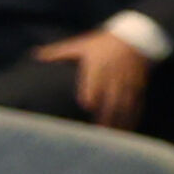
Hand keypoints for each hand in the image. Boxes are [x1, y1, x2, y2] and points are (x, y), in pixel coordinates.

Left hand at [35, 26, 153, 126]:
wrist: (133, 39)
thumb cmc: (101, 44)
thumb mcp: (80, 45)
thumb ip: (58, 52)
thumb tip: (36, 54)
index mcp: (97, 65)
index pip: (95, 80)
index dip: (92, 92)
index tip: (87, 105)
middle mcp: (114, 75)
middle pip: (110, 97)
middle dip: (106, 114)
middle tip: (98, 131)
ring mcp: (127, 82)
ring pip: (125, 104)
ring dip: (119, 120)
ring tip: (110, 134)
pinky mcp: (138, 87)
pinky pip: (137, 104)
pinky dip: (132, 118)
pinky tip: (126, 129)